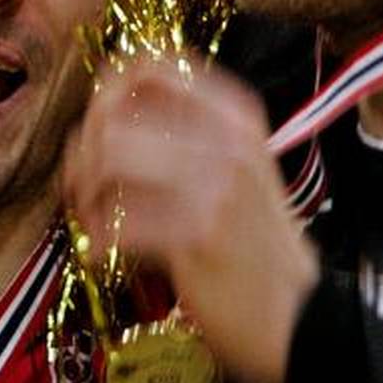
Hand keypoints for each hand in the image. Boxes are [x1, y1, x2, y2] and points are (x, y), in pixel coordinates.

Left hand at [63, 55, 318, 382]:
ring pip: (109, 158)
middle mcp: (228, 141)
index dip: (106, 90)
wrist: (301, 315)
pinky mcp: (196, 235)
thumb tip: (110, 110)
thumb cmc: (258, 245)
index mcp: (238, 116)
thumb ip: (190, 134)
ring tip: (89, 214)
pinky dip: (97, 237)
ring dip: (83, 189)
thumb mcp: (241, 170)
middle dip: (83, 149)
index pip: (152, 67)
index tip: (96, 123)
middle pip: (116, 112)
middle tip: (80, 181)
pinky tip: (102, 251)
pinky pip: (117, 220)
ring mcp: (214, 186)